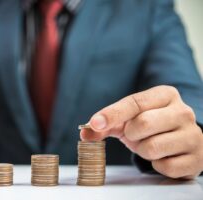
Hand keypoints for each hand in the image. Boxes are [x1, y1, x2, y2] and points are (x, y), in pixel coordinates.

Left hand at [80, 85, 202, 178]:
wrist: (180, 141)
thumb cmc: (151, 127)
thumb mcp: (128, 120)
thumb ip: (106, 124)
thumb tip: (85, 132)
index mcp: (165, 95)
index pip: (135, 102)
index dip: (112, 113)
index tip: (95, 123)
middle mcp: (183, 112)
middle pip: (143, 124)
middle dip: (132, 134)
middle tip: (136, 135)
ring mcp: (193, 135)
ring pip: (152, 148)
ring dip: (143, 151)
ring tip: (150, 145)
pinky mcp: (197, 159)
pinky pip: (165, 167)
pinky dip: (156, 165)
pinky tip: (163, 156)